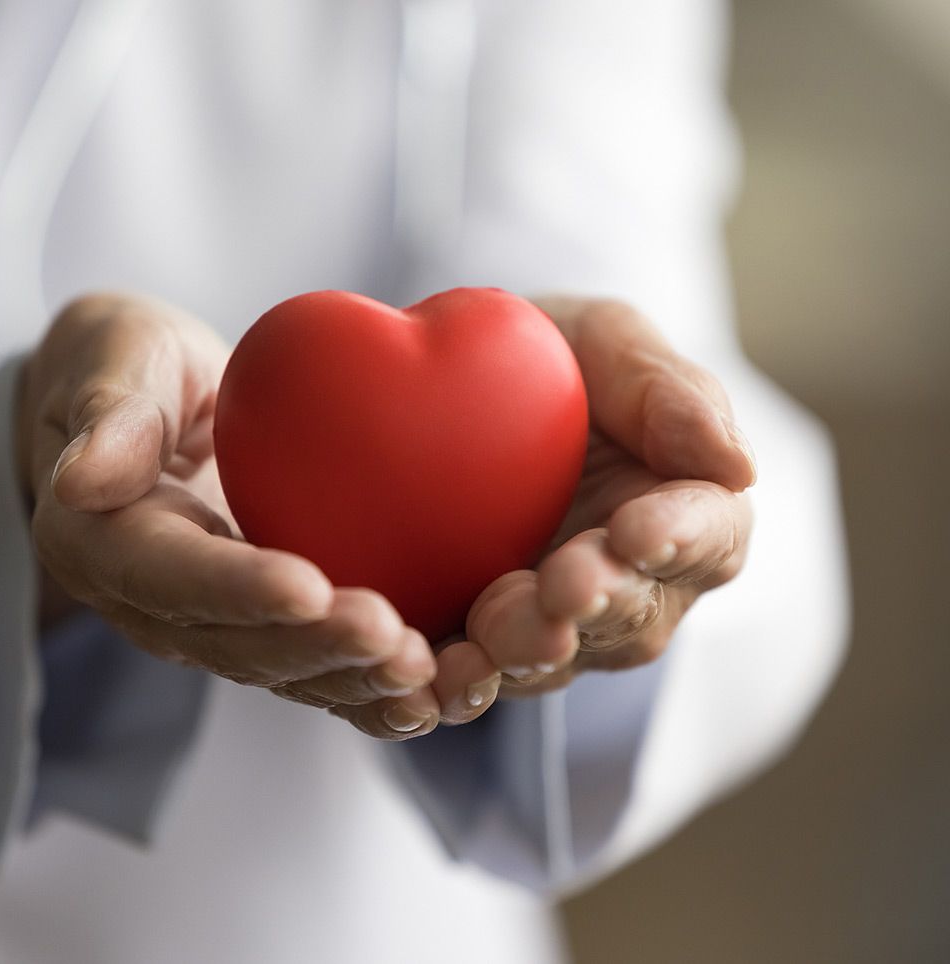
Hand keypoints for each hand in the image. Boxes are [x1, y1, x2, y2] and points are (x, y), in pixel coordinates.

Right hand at [19, 293, 442, 739]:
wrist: (144, 407)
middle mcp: (153, 604)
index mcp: (101, 543)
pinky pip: (316, 668)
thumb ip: (106, 415)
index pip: (171, 575)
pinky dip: (372, 688)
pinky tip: (438, 689)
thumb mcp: (111, 357)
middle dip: (317, 648)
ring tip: (429, 673)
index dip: (237, 588)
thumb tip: (79, 482)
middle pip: (235, 644)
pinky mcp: (262, 627)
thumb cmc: (127, 360)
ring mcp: (211, 624)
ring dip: (355, 681)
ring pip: (284, 671)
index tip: (308, 586)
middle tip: (395, 637)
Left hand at [423, 297, 756, 726]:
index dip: (679, 538)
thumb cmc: (549, 356)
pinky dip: (460, 684)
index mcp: (684, 509)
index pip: (708, 535)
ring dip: (529, 646)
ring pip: (559, 656)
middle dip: (599, 601)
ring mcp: (557, 623)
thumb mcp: (602, 341)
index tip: (640, 530)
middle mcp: (632, 584)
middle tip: (566, 585)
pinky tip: (437, 675)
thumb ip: (668, 391)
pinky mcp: (481, 646)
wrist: (449, 388)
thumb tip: (739, 467)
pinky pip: (479, 680)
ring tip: (494, 628)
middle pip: (633, 613)